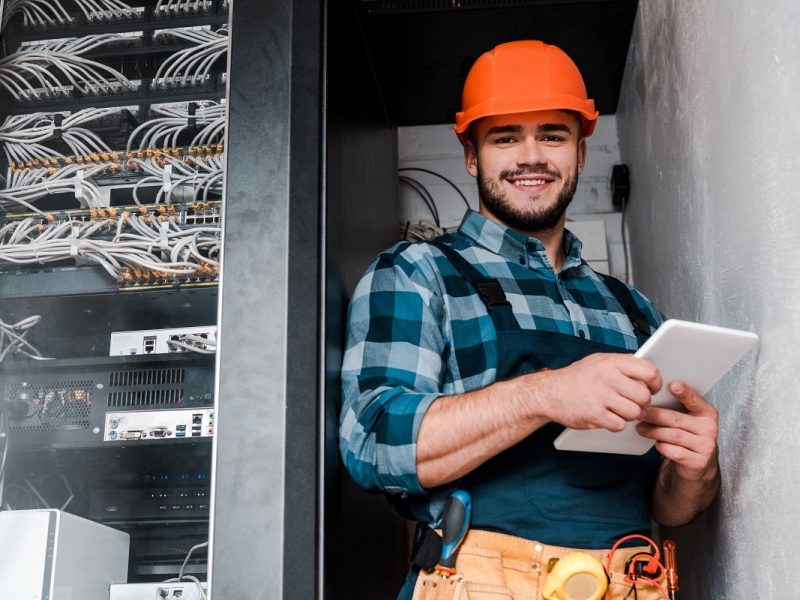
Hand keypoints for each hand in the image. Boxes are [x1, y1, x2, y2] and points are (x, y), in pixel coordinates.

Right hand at [535, 353, 662, 431]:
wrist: (548, 392)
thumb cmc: (575, 378)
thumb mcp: (598, 361)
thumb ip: (621, 364)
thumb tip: (647, 371)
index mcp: (611, 362)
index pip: (649, 371)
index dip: (655, 382)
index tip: (652, 388)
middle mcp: (607, 377)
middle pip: (643, 396)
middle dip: (640, 403)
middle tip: (630, 402)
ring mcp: (601, 396)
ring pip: (634, 412)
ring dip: (627, 415)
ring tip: (615, 409)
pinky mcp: (595, 415)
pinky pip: (620, 425)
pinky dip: (615, 424)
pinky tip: (605, 416)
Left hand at [636, 382, 718, 481]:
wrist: (697, 462)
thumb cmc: (687, 433)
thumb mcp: (686, 418)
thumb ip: (675, 407)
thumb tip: (649, 396)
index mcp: (707, 412)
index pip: (695, 400)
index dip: (684, 392)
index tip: (672, 385)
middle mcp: (710, 428)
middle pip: (677, 419)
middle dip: (655, 415)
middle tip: (639, 413)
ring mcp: (705, 446)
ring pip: (674, 436)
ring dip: (653, 431)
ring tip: (640, 428)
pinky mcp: (698, 462)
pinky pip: (675, 452)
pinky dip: (662, 447)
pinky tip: (656, 443)